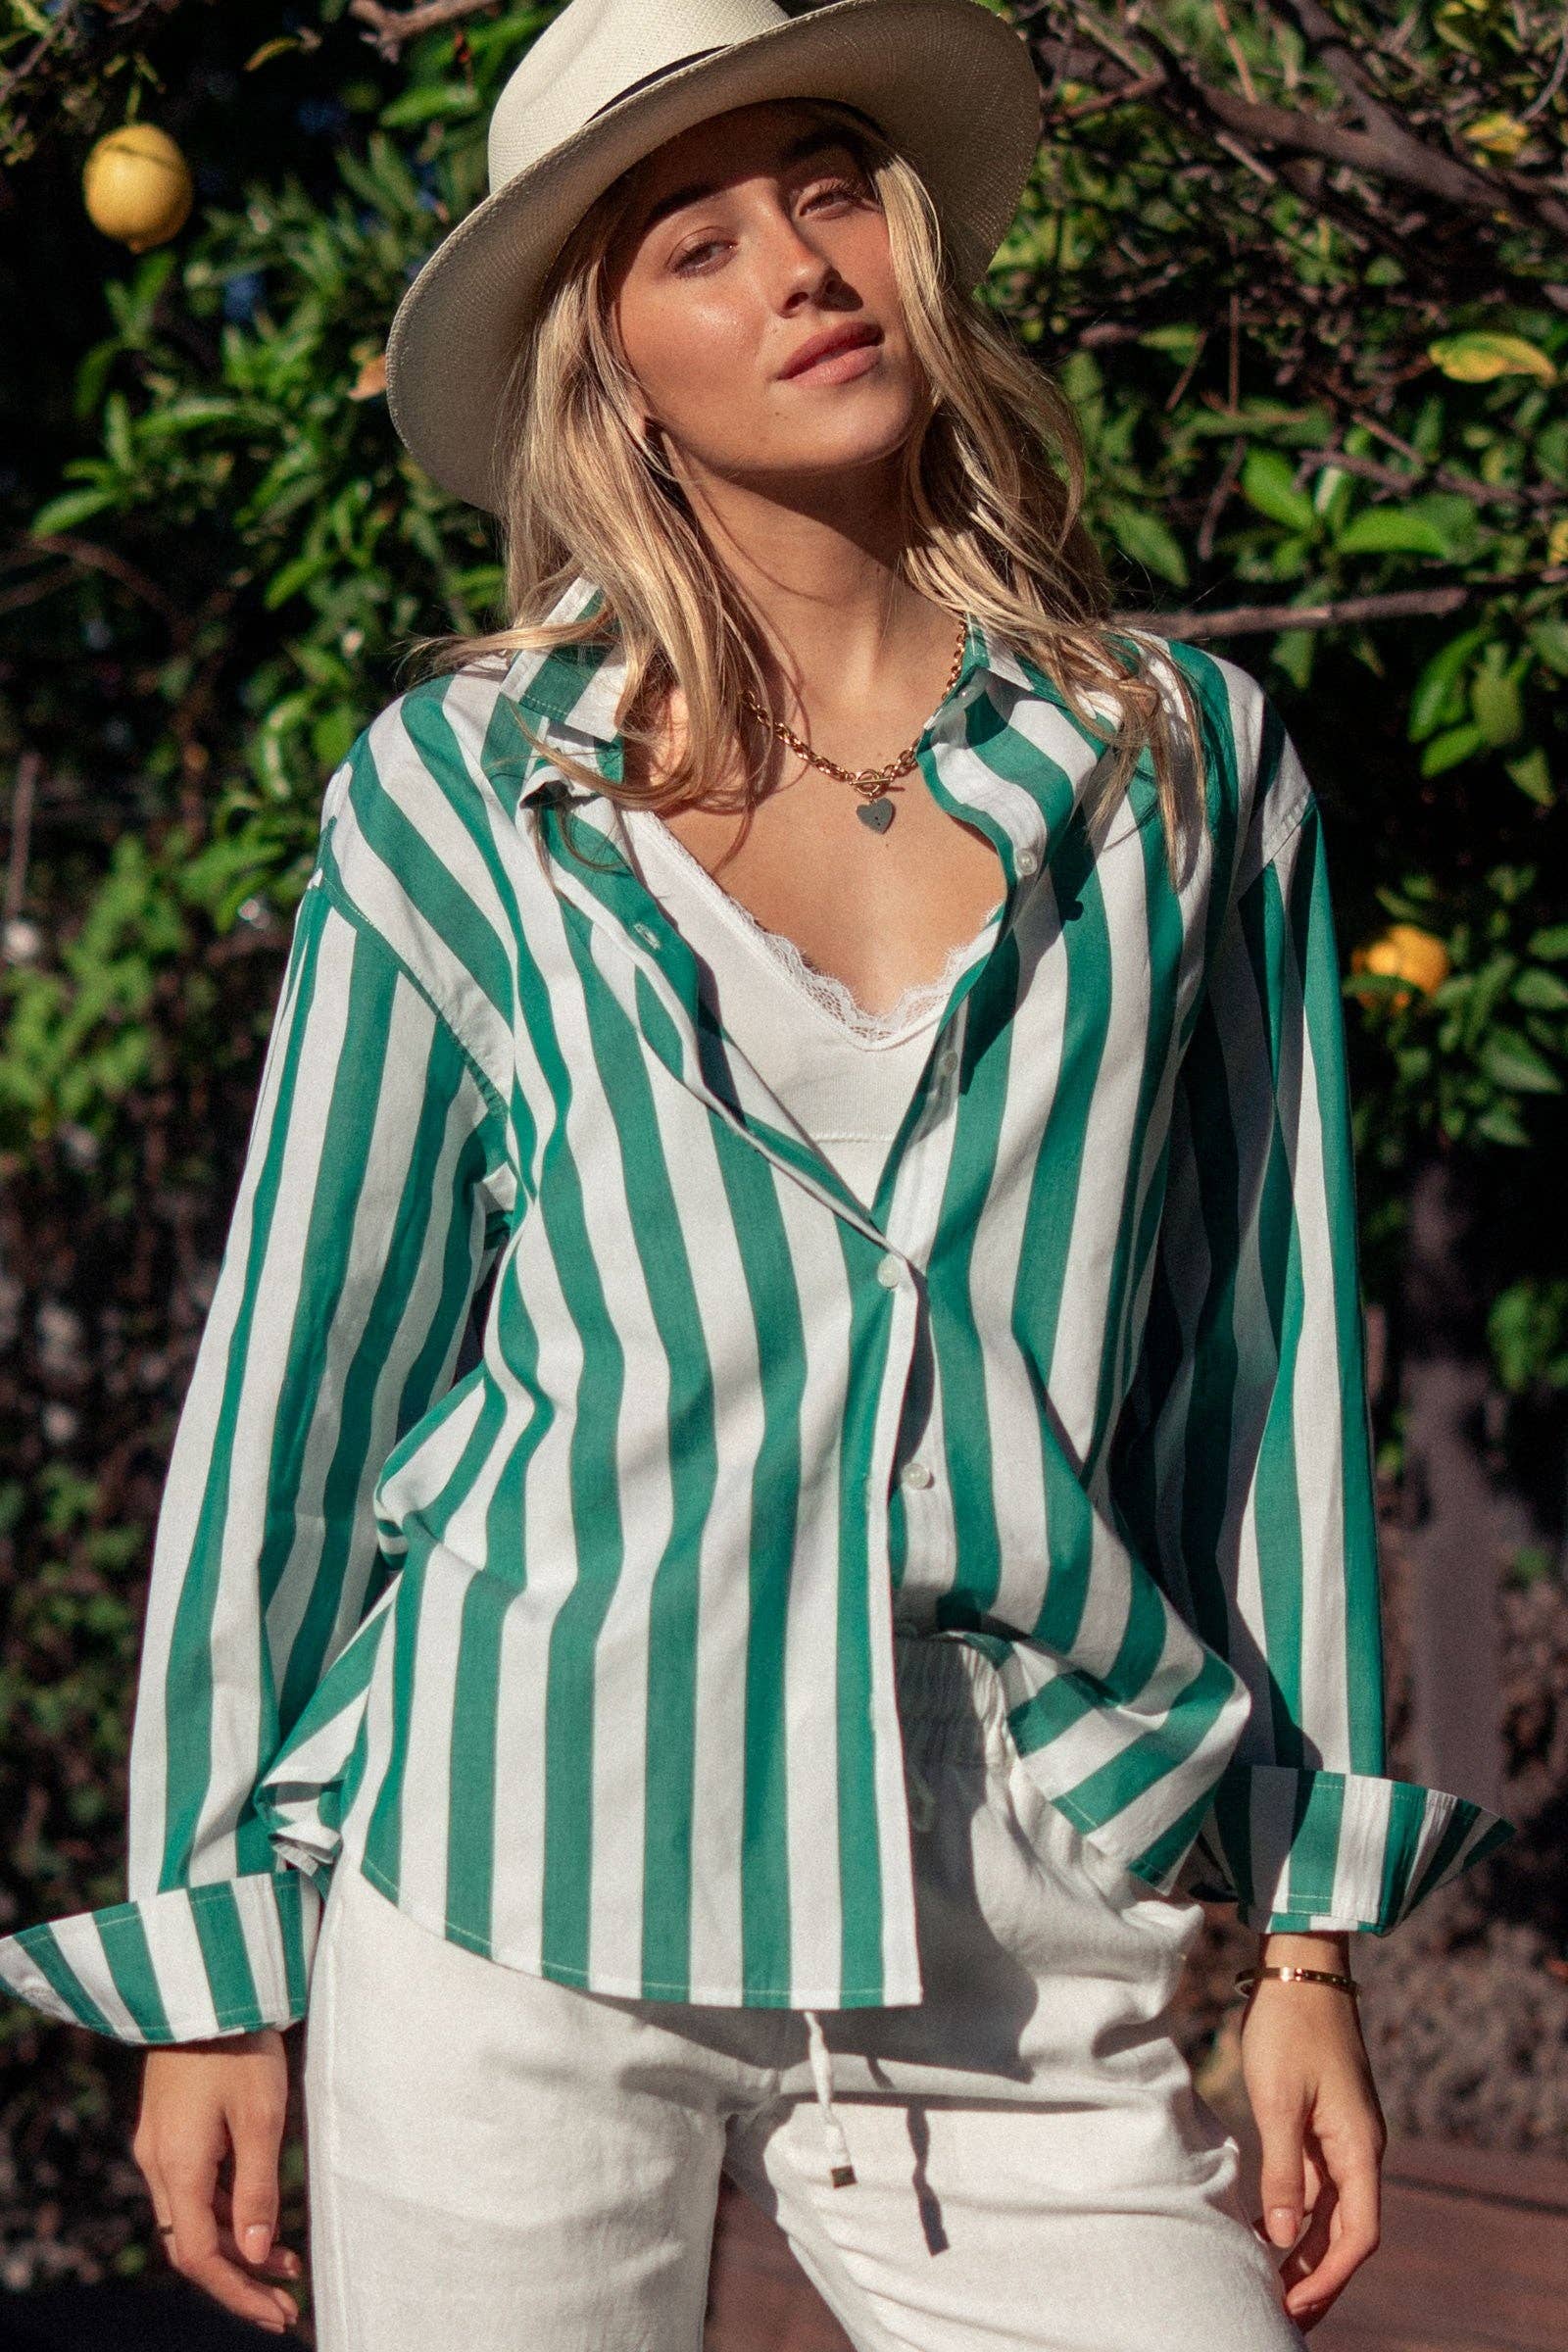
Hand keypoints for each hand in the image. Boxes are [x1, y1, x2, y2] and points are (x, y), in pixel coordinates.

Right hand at [132, 2026, 303, 2332]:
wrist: (206, 1987)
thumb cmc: (239, 2046)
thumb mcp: (261, 2117)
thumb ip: (257, 2188)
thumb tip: (255, 2252)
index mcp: (177, 2167)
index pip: (201, 2257)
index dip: (239, 2292)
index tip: (280, 2314)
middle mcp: (158, 2164)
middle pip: (193, 2245)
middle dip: (240, 2279)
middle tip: (286, 2302)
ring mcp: (160, 2145)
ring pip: (194, 2217)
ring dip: (237, 2245)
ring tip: (288, 2263)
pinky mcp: (171, 2127)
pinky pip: (194, 2188)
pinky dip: (227, 2210)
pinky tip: (259, 2216)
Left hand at [1239, 1935, 1385, 2331]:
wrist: (1300, 1970)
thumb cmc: (1289, 2028)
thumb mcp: (1278, 2099)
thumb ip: (1281, 2169)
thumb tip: (1280, 2235)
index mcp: (1359, 2147)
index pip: (1357, 2233)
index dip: (1329, 2274)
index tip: (1297, 2305)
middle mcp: (1359, 2149)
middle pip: (1346, 2230)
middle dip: (1317, 2275)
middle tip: (1283, 2312)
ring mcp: (1342, 2136)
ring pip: (1329, 2210)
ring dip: (1304, 2248)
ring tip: (1271, 2285)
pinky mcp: (1322, 2122)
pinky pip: (1314, 2183)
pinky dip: (1294, 2212)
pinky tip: (1265, 2231)